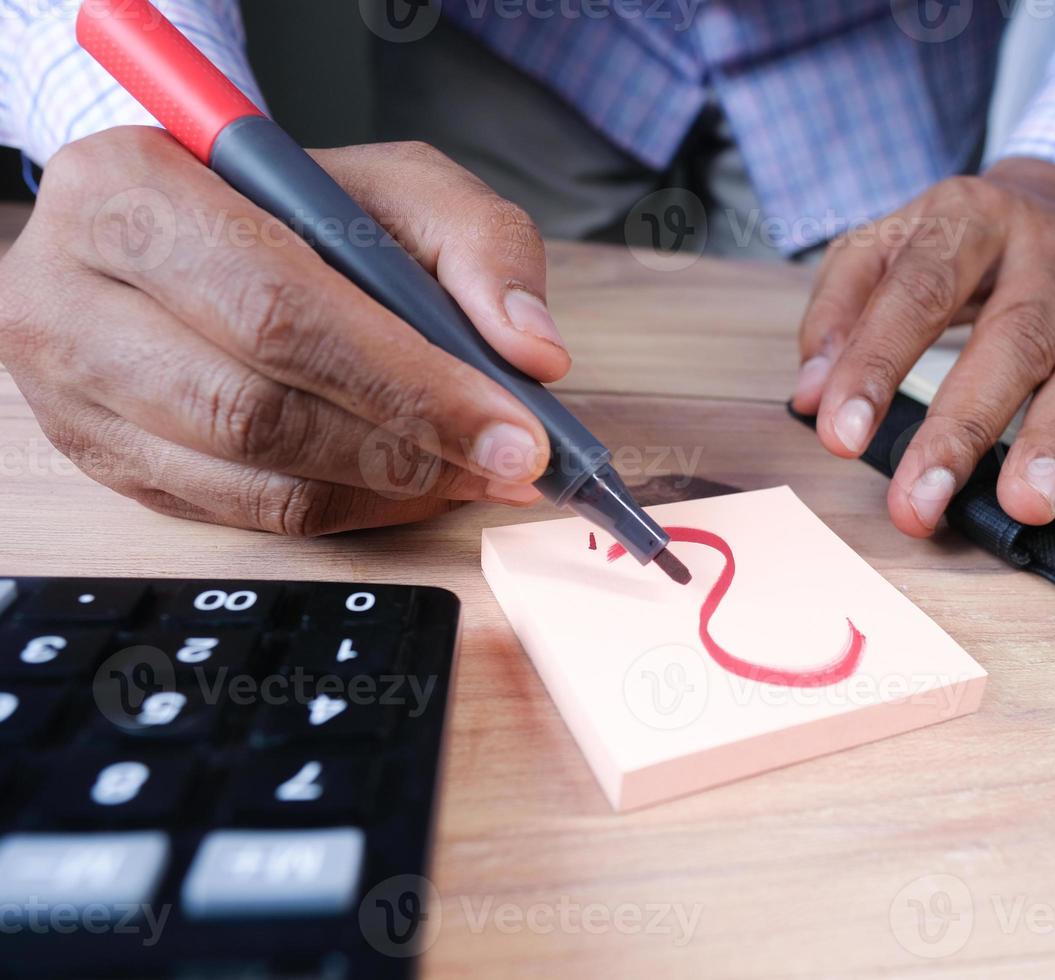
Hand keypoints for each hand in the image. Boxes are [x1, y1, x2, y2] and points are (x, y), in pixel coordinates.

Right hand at [0, 129, 569, 534]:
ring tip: (469, 470)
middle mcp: (71, 294)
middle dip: (406, 447)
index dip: (406, 382)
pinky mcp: (104, 459)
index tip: (511, 426)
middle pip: (256, 409)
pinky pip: (242, 514)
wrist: (193, 223)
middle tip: (505, 462)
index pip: (279, 309)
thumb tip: (530, 351)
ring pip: (251, 480)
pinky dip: (345, 509)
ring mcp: (72, 392)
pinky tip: (406, 483)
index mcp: (126, 190)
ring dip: (384, 490)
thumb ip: (480, 244)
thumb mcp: (397, 184)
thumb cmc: (293, 202)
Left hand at [792, 157, 1054, 534]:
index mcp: (969, 219)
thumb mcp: (878, 244)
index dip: (876, 364)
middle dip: (962, 429)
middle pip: (1011, 341)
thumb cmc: (948, 239)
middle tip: (922, 498)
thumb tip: (811, 395)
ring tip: (1027, 505)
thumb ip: (836, 312)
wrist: (1043, 200)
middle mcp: (1043, 256)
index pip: (918, 292)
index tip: (841, 434)